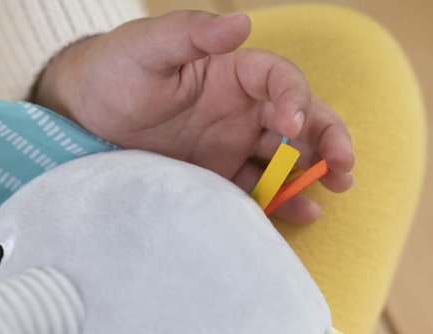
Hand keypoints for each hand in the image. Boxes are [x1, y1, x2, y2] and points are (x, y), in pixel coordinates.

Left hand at [34, 10, 353, 224]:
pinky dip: (283, 200)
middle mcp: (242, 109)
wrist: (89, 120)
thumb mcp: (145, 49)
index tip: (295, 120)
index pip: (279, 79)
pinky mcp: (222, 176)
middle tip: (344, 164)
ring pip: (286, 156)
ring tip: (337, 186)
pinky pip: (258, 188)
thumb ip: (188, 33)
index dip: (295, 97)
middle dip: (326, 138)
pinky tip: (304, 211)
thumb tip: (240, 22)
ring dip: (315, 171)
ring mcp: (234, 145)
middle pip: (298, 120)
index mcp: (232, 73)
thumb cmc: (115, 74)